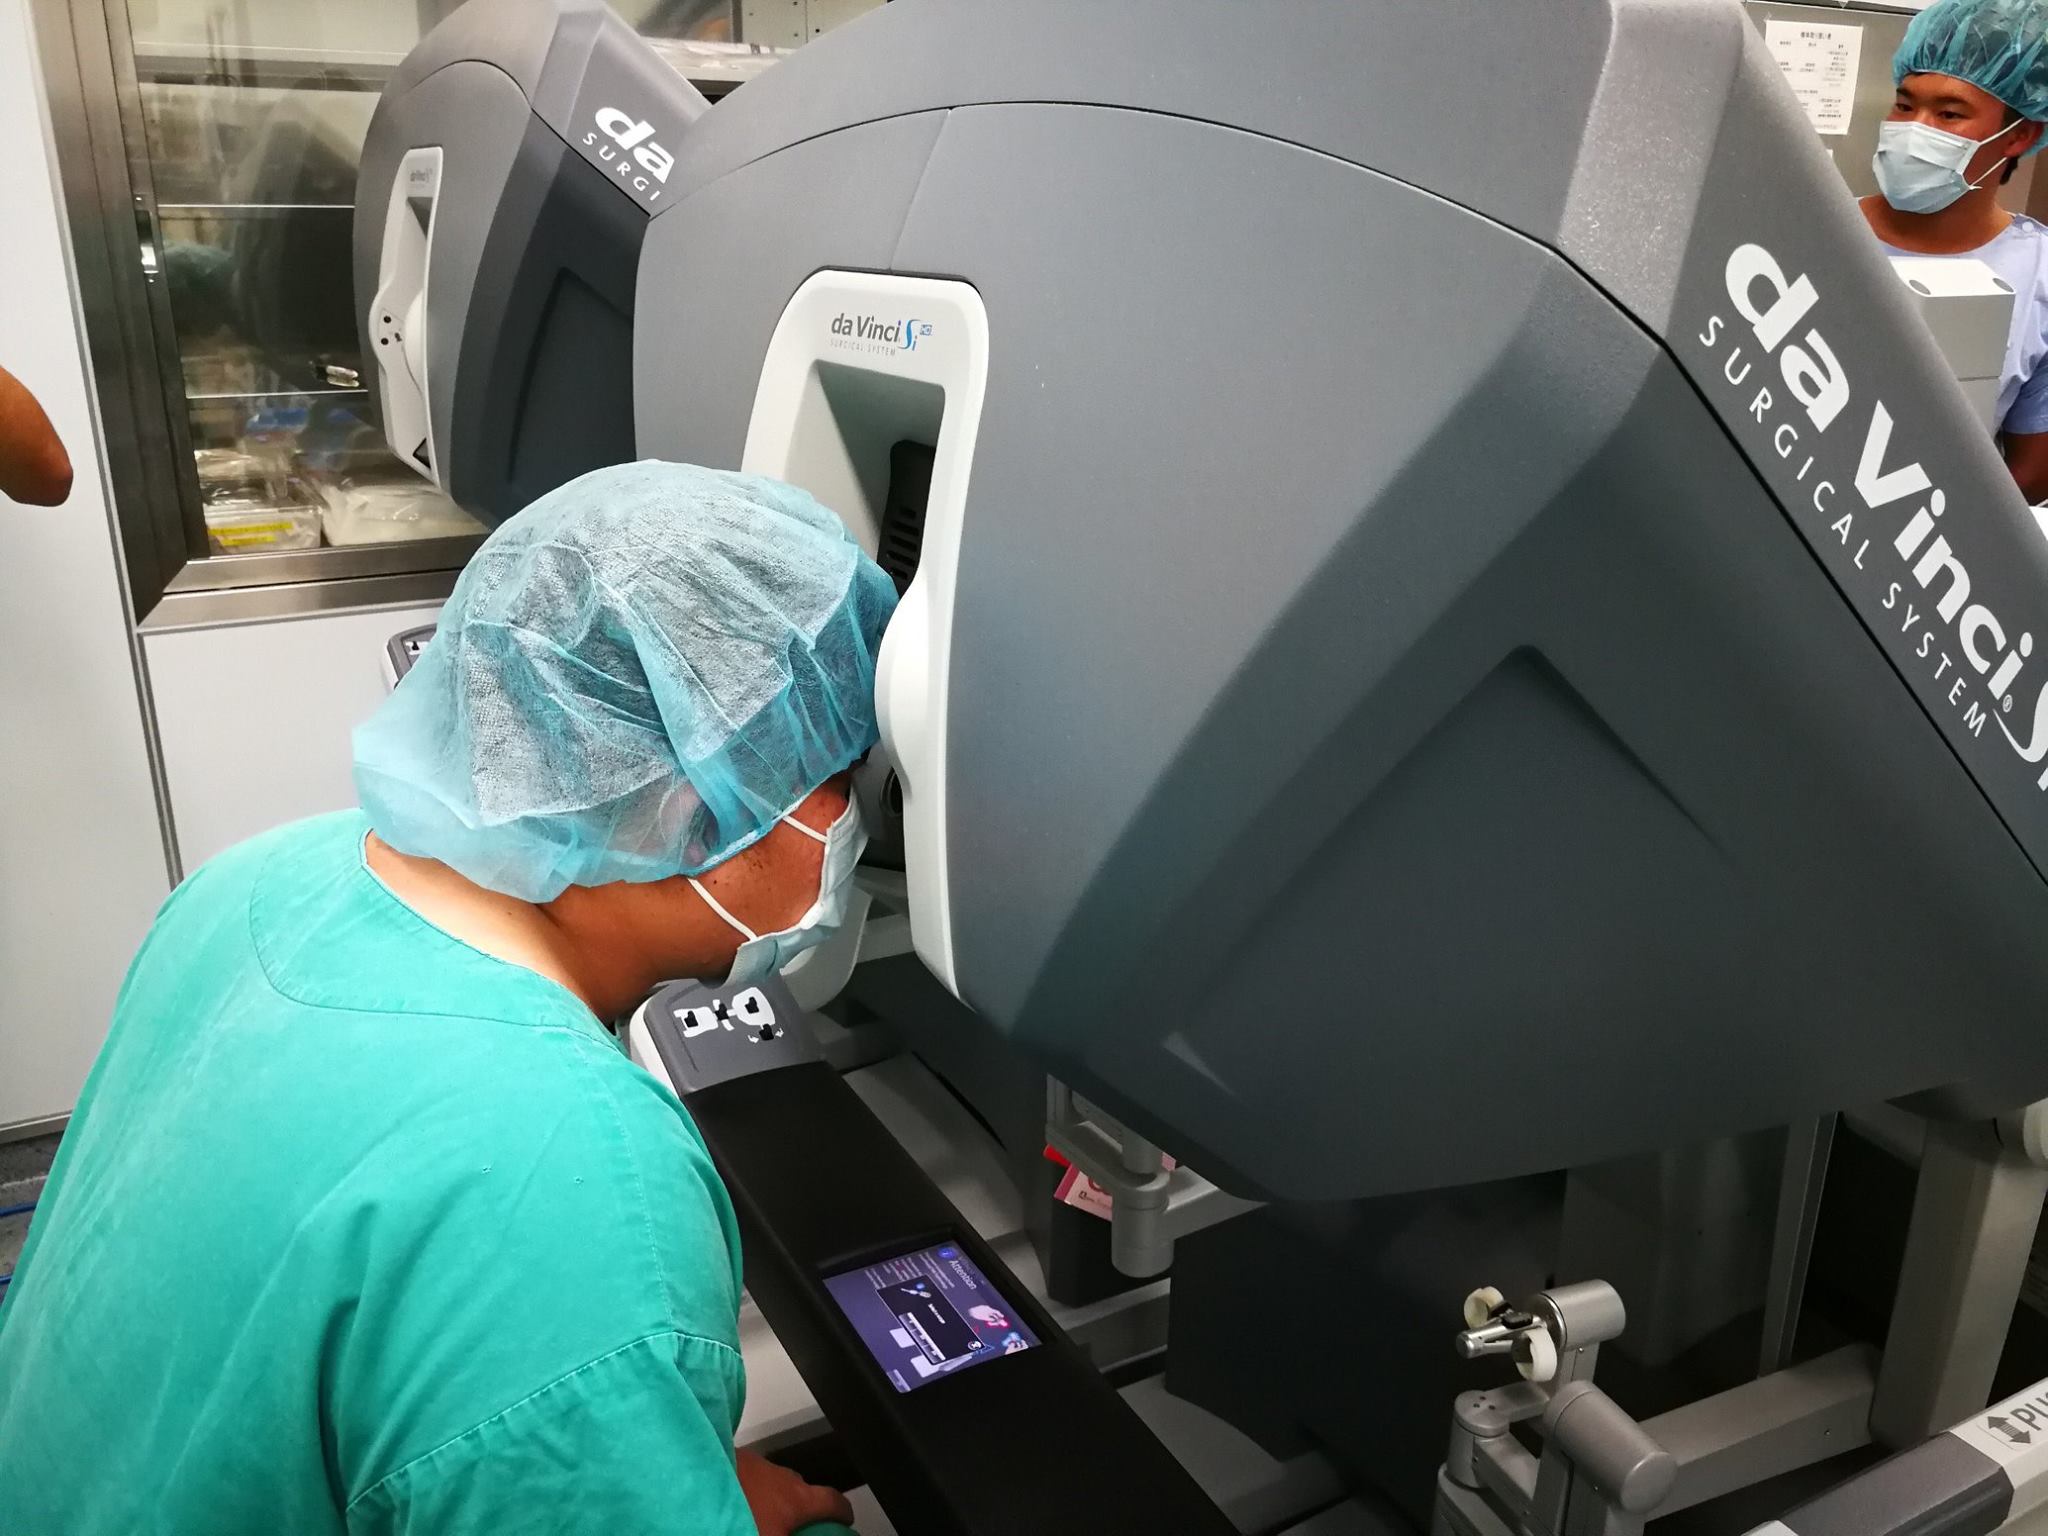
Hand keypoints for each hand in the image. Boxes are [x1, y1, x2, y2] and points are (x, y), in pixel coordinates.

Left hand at [736, 1448, 855, 1534]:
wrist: (693, 1487)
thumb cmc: (740, 1519)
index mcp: (798, 1499)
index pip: (834, 1501)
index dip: (843, 1513)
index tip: (844, 1521)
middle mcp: (782, 1477)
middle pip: (802, 1490)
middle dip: (801, 1508)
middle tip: (793, 1528)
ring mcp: (755, 1465)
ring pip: (772, 1483)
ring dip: (771, 1499)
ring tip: (758, 1518)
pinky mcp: (730, 1461)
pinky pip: (746, 1478)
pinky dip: (746, 1492)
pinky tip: (733, 1508)